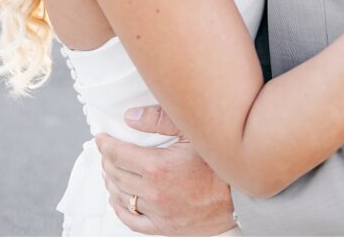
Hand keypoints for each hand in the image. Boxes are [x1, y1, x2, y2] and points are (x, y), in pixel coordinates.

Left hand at [94, 105, 235, 235]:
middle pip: (116, 174)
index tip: (101, 138)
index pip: (118, 154)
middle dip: (107, 160)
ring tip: (110, 170)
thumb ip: (160, 120)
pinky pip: (132, 221)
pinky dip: (120, 209)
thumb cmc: (221, 163)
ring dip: (111, 182)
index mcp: (158, 167)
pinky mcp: (165, 226)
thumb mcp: (193, 133)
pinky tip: (117, 199)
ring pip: (121, 197)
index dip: (105, 144)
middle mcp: (154, 192)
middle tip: (106, 151)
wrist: (243, 195)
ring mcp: (158, 212)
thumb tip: (131, 117)